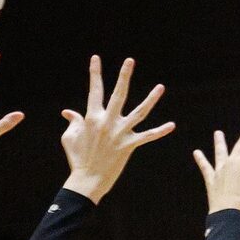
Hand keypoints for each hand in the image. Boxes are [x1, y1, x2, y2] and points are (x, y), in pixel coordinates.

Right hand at [61, 56, 174, 203]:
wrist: (86, 181)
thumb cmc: (77, 159)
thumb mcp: (69, 137)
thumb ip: (72, 121)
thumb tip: (68, 111)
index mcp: (92, 117)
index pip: (95, 90)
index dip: (95, 73)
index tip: (96, 58)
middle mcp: (107, 122)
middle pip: (118, 94)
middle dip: (124, 76)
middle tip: (130, 60)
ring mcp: (120, 133)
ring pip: (139, 113)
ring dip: (151, 99)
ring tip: (161, 87)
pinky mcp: (129, 146)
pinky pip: (147, 137)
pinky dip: (159, 132)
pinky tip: (172, 125)